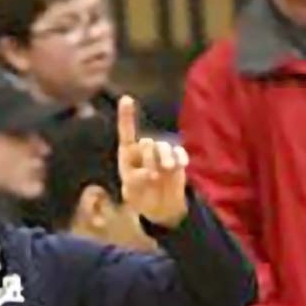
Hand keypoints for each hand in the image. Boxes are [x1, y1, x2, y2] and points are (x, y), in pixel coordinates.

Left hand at [115, 96, 189, 227]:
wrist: (160, 207)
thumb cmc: (140, 195)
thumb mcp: (132, 191)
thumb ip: (137, 180)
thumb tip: (152, 172)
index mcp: (129, 153)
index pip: (126, 131)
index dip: (127, 115)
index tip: (126, 99)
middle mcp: (145, 148)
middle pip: (147, 143)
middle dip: (149, 159)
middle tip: (152, 176)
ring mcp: (162, 152)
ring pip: (164, 146)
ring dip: (165, 158)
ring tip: (165, 172)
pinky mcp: (177, 158)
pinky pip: (179, 153)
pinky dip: (179, 158)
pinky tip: (179, 167)